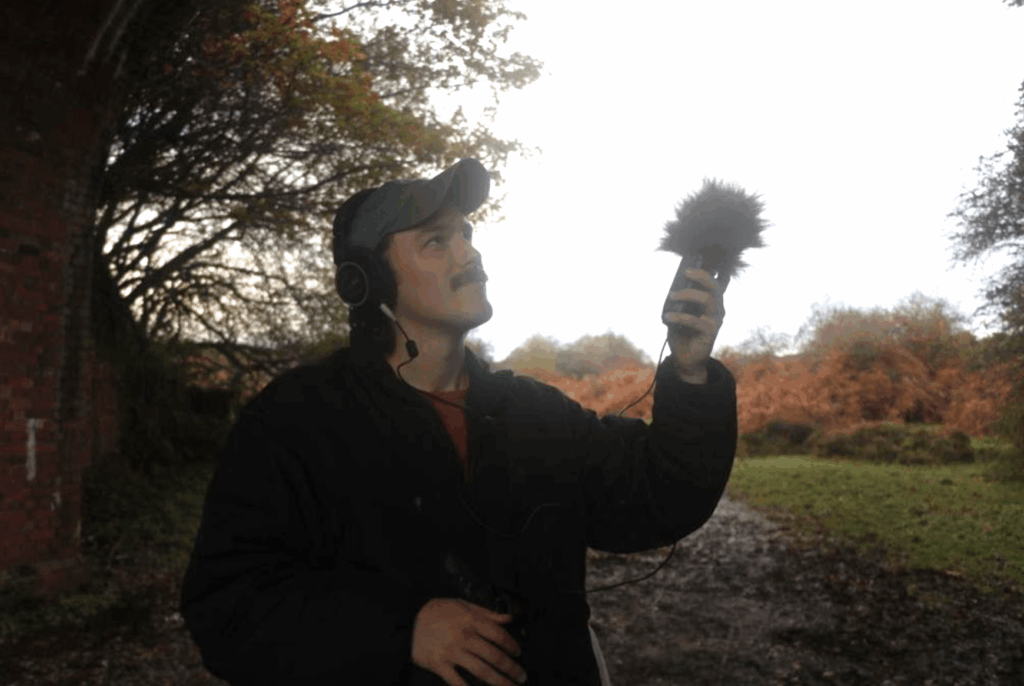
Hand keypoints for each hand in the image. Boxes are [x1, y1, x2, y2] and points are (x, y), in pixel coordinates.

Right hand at [411, 598, 526, 685]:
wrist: (408, 620)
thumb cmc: (437, 612)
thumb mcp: (463, 605)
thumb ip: (487, 613)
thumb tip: (508, 618)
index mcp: (470, 620)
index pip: (498, 635)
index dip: (512, 646)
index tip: (518, 653)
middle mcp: (463, 636)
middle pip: (493, 655)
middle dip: (511, 668)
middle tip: (521, 676)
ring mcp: (451, 651)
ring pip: (481, 670)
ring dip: (499, 681)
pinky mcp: (439, 664)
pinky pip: (457, 681)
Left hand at [663, 268, 724, 374]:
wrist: (685, 358)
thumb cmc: (682, 331)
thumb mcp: (680, 311)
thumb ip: (681, 299)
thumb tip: (673, 286)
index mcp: (712, 301)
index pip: (719, 281)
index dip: (715, 269)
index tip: (705, 258)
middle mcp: (717, 308)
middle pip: (715, 286)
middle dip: (701, 275)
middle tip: (686, 272)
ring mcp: (715, 320)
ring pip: (707, 299)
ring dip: (687, 294)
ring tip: (671, 295)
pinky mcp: (711, 332)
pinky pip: (695, 320)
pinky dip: (679, 316)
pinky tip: (668, 316)